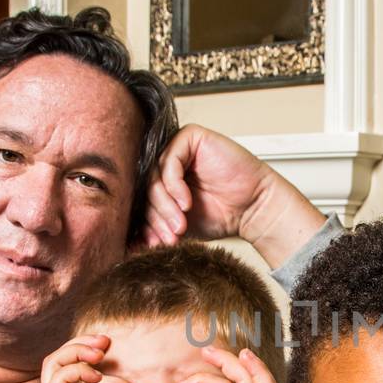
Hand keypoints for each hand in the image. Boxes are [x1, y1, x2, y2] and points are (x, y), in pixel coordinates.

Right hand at [36, 335, 158, 382]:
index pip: (96, 376)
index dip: (119, 380)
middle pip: (66, 357)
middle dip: (86, 343)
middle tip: (107, 341)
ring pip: (57, 360)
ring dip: (78, 349)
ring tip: (99, 349)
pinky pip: (59, 375)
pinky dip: (78, 369)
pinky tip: (96, 376)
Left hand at [145, 124, 324, 266]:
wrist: (254, 210)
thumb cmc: (222, 215)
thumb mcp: (179, 227)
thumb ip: (155, 228)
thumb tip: (127, 245)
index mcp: (160, 179)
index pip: (139, 197)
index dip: (144, 222)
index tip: (152, 243)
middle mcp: (166, 161)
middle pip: (144, 187)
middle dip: (156, 216)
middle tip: (169, 236)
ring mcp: (177, 147)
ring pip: (153, 175)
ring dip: (164, 205)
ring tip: (180, 224)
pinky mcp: (190, 137)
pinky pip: (169, 160)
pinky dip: (174, 186)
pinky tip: (187, 203)